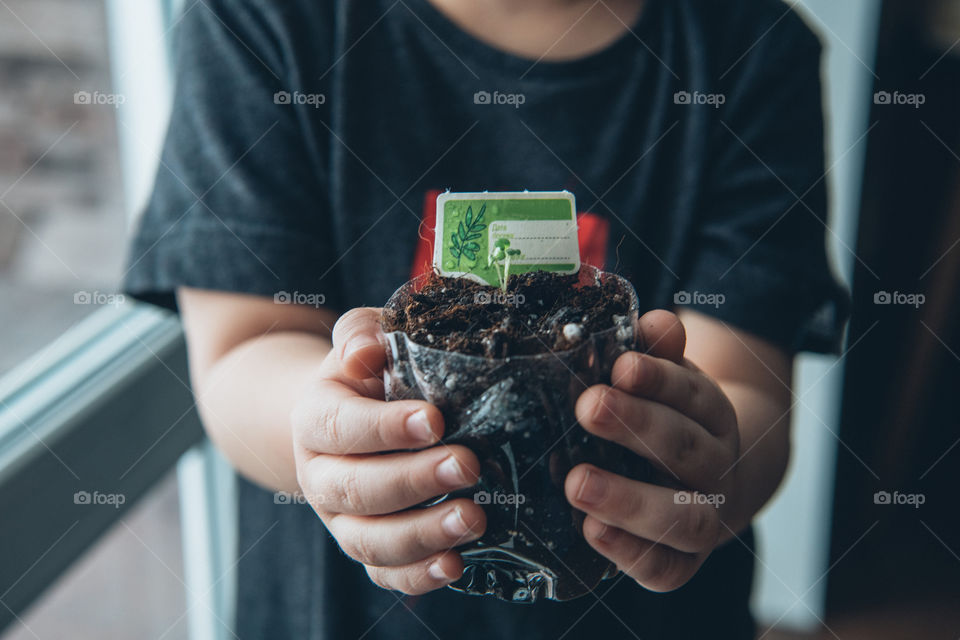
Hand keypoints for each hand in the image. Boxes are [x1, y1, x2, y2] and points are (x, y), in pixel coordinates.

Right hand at [291, 308, 486, 594]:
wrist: (349, 415)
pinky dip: (417, 576)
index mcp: (314, 419)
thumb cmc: (367, 373)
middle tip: (468, 465)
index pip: (339, 427)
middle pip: (356, 489)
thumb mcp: (361, 341)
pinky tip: (455, 564)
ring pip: (368, 541)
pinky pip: (384, 574)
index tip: (434, 421)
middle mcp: (320, 476)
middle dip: (413, 482)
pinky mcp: (367, 548)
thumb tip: (367, 349)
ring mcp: (341, 519)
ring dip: (421, 534)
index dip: (383, 428)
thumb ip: (361, 334)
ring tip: (474, 519)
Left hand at [565, 310, 740, 591]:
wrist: (719, 481)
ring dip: (630, 501)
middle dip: (638, 427)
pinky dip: (631, 555)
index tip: (621, 366)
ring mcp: (705, 518)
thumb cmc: (673, 419)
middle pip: (686, 451)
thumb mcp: (670, 378)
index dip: (661, 380)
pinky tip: (591, 532)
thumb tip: (656, 323)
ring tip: (576, 483)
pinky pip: (666, 569)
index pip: (694, 396)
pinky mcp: (682, 561)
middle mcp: (715, 467)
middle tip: (588, 407)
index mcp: (712, 415)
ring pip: (684, 518)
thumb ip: (659, 352)